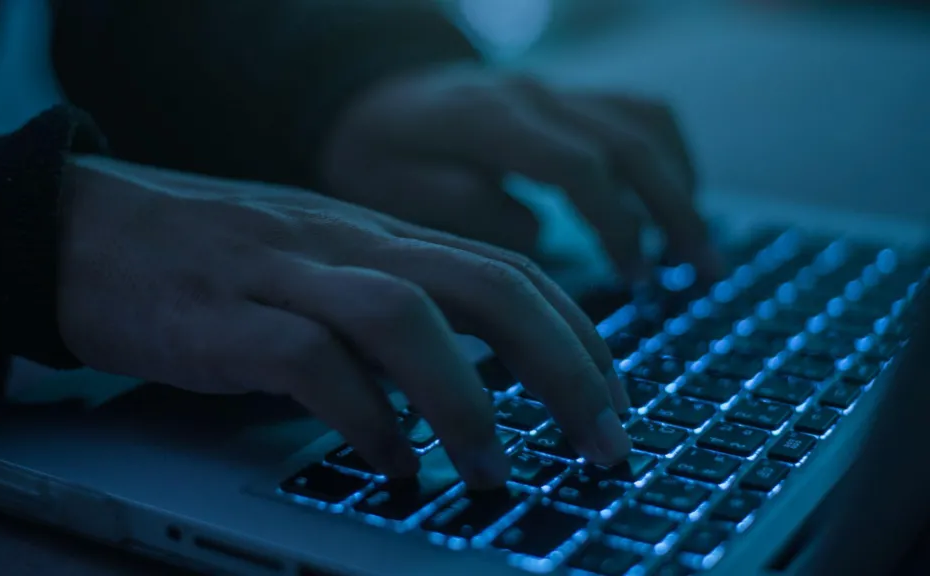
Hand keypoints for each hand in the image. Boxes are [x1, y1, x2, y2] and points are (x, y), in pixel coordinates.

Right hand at [56, 155, 631, 488]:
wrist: (80, 230)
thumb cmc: (210, 258)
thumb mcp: (317, 265)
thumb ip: (389, 305)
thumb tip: (473, 376)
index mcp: (376, 235)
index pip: (508, 271)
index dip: (578, 336)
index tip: (614, 399)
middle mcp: (345, 246)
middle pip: (487, 287)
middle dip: (565, 368)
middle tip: (605, 443)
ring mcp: (283, 277)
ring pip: (406, 317)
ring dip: (468, 400)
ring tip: (497, 469)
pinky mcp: (221, 321)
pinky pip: (311, 362)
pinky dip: (364, 416)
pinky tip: (388, 462)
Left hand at [320, 65, 723, 281]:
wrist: (370, 99)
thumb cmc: (376, 155)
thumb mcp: (389, 190)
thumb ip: (461, 208)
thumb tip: (538, 234)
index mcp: (489, 119)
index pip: (578, 165)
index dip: (616, 223)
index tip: (635, 279)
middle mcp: (533, 94)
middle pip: (629, 141)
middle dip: (673, 210)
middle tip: (699, 276)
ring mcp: (554, 89)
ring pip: (645, 121)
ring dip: (681, 184)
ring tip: (697, 249)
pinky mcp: (566, 97)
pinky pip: (637, 111)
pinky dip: (669, 156)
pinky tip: (675, 201)